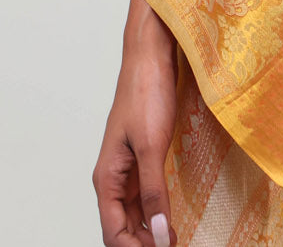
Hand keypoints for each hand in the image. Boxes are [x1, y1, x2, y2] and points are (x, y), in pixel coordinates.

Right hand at [93, 11, 179, 246]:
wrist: (151, 55)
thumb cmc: (146, 94)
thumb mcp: (152, 145)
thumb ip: (154, 191)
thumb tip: (157, 233)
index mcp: (107, 177)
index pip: (113, 231)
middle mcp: (114, 177)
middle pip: (122, 227)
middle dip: (143, 243)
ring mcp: (129, 167)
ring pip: (135, 214)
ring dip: (151, 232)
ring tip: (175, 241)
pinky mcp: (144, 156)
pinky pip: (147, 195)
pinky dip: (157, 212)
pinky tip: (172, 221)